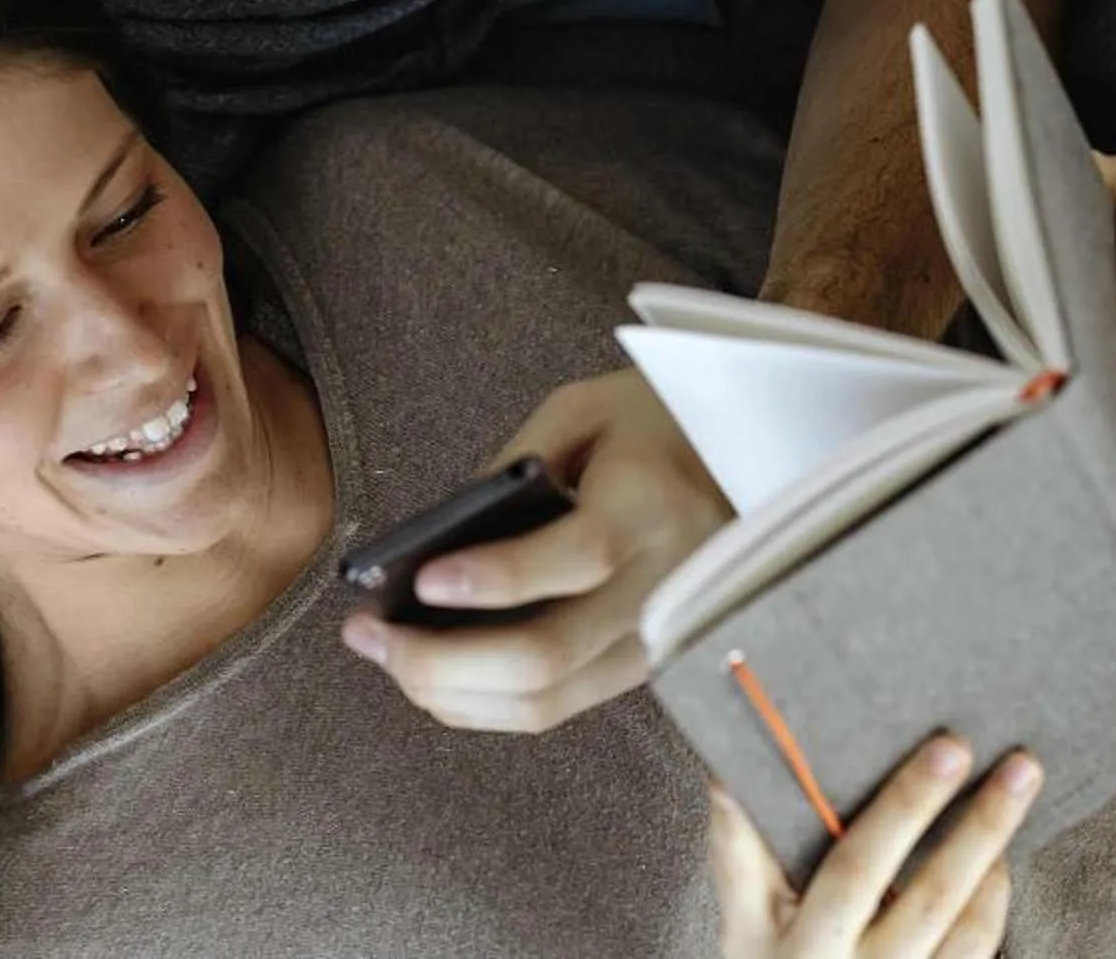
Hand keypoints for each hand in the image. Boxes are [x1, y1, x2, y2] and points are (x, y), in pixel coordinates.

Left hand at [341, 368, 731, 732]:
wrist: (748, 458)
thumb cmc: (653, 422)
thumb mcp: (584, 410)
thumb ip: (516, 465)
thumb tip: (439, 541)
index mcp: (651, 505)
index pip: (575, 558)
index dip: (493, 577)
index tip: (420, 576)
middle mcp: (661, 587)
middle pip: (546, 657)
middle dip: (440, 658)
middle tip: (367, 634)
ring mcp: (653, 640)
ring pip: (544, 702)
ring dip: (448, 692)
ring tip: (383, 653)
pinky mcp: (639, 668)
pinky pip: (555, 707)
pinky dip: (482, 702)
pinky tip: (432, 674)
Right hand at [711, 735, 1039, 958]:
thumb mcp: (742, 926)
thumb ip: (737, 851)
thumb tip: (727, 768)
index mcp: (809, 946)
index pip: (859, 867)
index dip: (905, 806)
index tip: (948, 748)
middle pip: (934, 897)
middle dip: (982, 827)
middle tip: (1021, 766)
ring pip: (971, 936)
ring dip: (996, 868)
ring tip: (1012, 806)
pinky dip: (991, 910)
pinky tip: (994, 871)